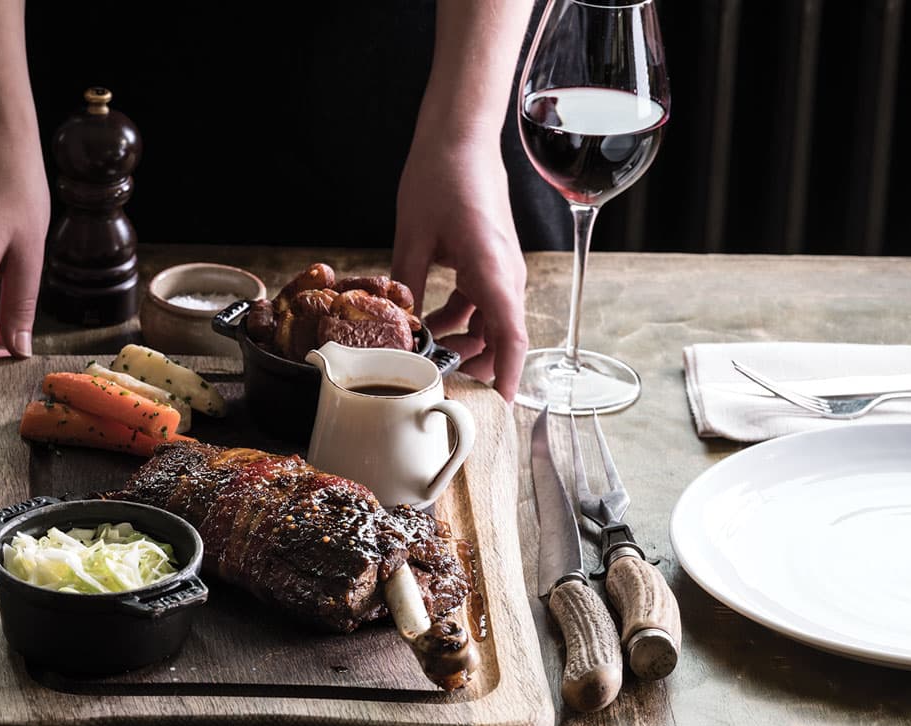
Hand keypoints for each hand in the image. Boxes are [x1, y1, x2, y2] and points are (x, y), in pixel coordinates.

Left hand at [392, 133, 528, 400]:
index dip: (507, 375)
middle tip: (442, 382)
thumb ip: (407, 288)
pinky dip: (463, 317)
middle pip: (504, 335)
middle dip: (478, 364)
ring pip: (493, 320)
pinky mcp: (492, 257)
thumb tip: (399, 331)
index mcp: (492, 270)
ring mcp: (501, 265)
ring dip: (466, 340)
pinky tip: (431, 320)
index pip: (511, 337)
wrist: (459, 136)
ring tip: (428, 352)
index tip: (498, 404)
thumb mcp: (412, 238)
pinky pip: (484, 300)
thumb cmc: (440, 177)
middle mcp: (506, 272)